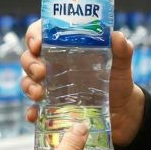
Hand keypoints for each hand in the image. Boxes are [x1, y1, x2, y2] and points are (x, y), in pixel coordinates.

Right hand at [21, 19, 146, 146]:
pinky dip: (31, 112)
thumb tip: (118, 36)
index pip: (42, 34)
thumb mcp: (122, 65)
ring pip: (27, 81)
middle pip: (29, 57)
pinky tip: (34, 115)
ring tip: (39, 94)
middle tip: (41, 72)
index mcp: (67, 49)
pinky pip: (35, 109)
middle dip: (29, 63)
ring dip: (28, 86)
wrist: (123, 112)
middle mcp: (54, 66)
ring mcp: (51, 87)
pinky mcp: (52, 108)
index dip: (34, 35)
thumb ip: (122, 50)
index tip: (37, 44)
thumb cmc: (118, 81)